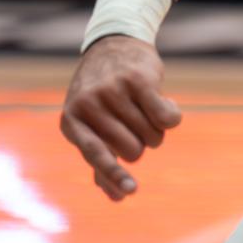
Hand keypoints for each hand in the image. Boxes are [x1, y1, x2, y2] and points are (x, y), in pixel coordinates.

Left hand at [60, 36, 181, 200]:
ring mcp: (113, 91)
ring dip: (157, 130)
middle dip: (141, 143)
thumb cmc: (102, 95)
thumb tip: (116, 198)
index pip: (96, 155)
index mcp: (71, 121)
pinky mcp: (138, 79)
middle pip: (132, 149)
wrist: (113, 44)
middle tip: (135, 125)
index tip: (132, 192)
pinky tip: (169, 106)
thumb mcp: (91, 124)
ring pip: (152, 134)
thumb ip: (101, 159)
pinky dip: (172, 117)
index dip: (114, 175)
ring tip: (146, 111)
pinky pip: (165, 116)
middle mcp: (89, 105)